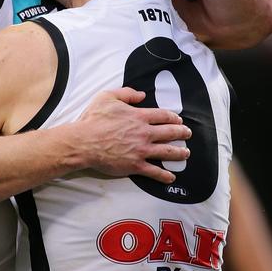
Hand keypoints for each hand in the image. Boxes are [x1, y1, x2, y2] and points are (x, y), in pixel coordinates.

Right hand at [76, 87, 190, 182]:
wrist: (84, 141)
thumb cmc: (93, 119)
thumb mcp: (107, 97)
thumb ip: (126, 93)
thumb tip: (141, 95)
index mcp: (139, 116)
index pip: (162, 116)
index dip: (173, 118)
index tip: (178, 120)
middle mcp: (144, 133)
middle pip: (170, 133)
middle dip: (182, 133)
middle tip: (187, 134)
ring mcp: (142, 150)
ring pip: (167, 152)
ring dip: (179, 153)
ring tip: (186, 153)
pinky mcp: (136, 165)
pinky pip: (155, 171)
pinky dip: (165, 175)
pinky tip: (171, 177)